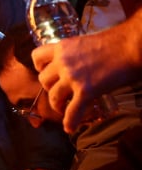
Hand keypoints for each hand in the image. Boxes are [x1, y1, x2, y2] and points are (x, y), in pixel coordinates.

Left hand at [32, 12, 141, 132]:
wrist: (133, 46)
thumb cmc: (116, 42)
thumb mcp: (86, 43)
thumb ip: (75, 54)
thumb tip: (76, 65)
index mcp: (62, 47)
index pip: (37, 57)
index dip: (40, 67)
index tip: (47, 72)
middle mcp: (63, 62)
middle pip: (43, 81)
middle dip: (51, 88)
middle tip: (61, 92)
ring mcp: (73, 78)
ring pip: (53, 97)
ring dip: (58, 105)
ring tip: (64, 108)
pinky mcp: (86, 91)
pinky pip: (72, 112)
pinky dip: (70, 122)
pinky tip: (70, 128)